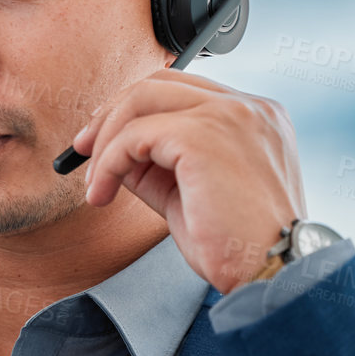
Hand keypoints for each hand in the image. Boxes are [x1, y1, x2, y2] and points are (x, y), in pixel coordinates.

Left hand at [68, 70, 306, 293]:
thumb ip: (163, 163)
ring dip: (105, 142)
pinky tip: (102, 194)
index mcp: (256, 116)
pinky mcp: (203, 135)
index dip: (136, 110)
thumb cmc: (240, 244)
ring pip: (141, 100)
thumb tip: (116, 154)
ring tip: (94, 184)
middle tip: (84, 150)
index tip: (106, 140)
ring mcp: (229, 114)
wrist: (270, 272)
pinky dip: (108, 164)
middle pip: (158, 83)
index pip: (184, 90)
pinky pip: (134, 136)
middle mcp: (249, 106)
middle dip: (111, 113)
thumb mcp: (194, 192)